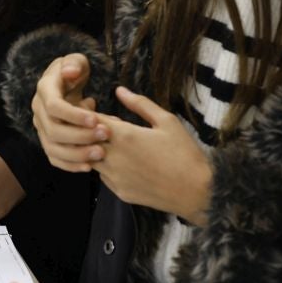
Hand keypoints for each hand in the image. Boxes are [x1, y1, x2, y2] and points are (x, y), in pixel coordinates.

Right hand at [31, 54, 102, 172]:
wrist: (65, 85)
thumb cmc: (74, 72)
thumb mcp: (76, 61)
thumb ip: (74, 64)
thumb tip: (70, 73)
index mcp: (44, 90)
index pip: (54, 106)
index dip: (73, 115)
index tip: (97, 120)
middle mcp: (38, 111)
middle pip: (53, 130)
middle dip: (80, 136)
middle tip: (106, 135)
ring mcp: (41, 128)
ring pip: (52, 148)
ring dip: (77, 154)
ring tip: (101, 153)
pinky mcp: (48, 142)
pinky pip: (54, 158)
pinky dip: (70, 166)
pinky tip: (89, 167)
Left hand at [94, 87, 212, 223]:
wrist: (196, 191)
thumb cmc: (184, 152)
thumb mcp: (166, 121)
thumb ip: (140, 104)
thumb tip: (119, 90)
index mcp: (124, 136)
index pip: (91, 121)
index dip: (88, 114)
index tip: (92, 109)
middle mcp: (113, 157)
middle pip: (85, 141)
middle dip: (87, 132)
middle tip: (100, 127)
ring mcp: (114, 177)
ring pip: (90, 159)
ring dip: (95, 150)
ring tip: (113, 144)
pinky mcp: (119, 192)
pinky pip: (103, 176)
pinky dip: (106, 167)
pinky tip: (122, 162)